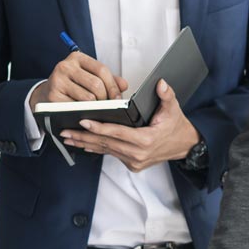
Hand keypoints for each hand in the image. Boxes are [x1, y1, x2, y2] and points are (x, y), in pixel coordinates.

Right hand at [29, 53, 128, 111]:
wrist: (47, 94)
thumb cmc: (73, 85)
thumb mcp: (89, 77)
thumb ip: (108, 80)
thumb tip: (124, 85)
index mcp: (77, 58)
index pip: (101, 69)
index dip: (113, 86)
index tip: (118, 98)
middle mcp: (65, 66)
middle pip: (96, 84)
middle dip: (105, 98)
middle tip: (107, 106)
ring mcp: (57, 80)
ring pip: (88, 98)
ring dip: (96, 107)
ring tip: (96, 109)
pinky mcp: (53, 96)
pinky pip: (76, 107)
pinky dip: (84, 112)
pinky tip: (84, 113)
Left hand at [60, 79, 200, 171]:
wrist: (184, 145)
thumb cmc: (175, 125)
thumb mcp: (174, 108)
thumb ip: (166, 95)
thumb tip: (160, 84)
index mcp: (146, 140)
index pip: (117, 132)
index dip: (99, 127)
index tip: (83, 122)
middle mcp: (138, 154)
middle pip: (106, 144)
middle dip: (84, 137)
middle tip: (64, 132)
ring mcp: (135, 161)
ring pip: (106, 150)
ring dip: (86, 144)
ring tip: (68, 138)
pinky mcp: (133, 164)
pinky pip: (112, 154)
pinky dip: (97, 148)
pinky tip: (84, 144)